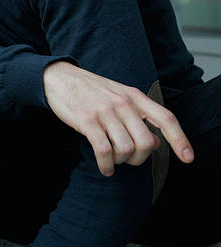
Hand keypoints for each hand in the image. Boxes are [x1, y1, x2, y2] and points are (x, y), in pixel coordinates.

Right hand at [43, 61, 193, 175]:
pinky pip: (104, 151)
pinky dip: (107, 165)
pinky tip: (105, 168)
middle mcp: (123, 103)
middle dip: (139, 158)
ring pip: (126, 149)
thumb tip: (155, 142)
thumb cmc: (90, 91)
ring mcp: (105, 111)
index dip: (179, 140)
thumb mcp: (118, 95)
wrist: (59, 78)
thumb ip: (138, 114)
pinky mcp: (87, 121)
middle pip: (146, 143)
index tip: (187, 158)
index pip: (165, 118)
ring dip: (120, 161)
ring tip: (112, 160)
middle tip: (127, 159)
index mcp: (134, 96)